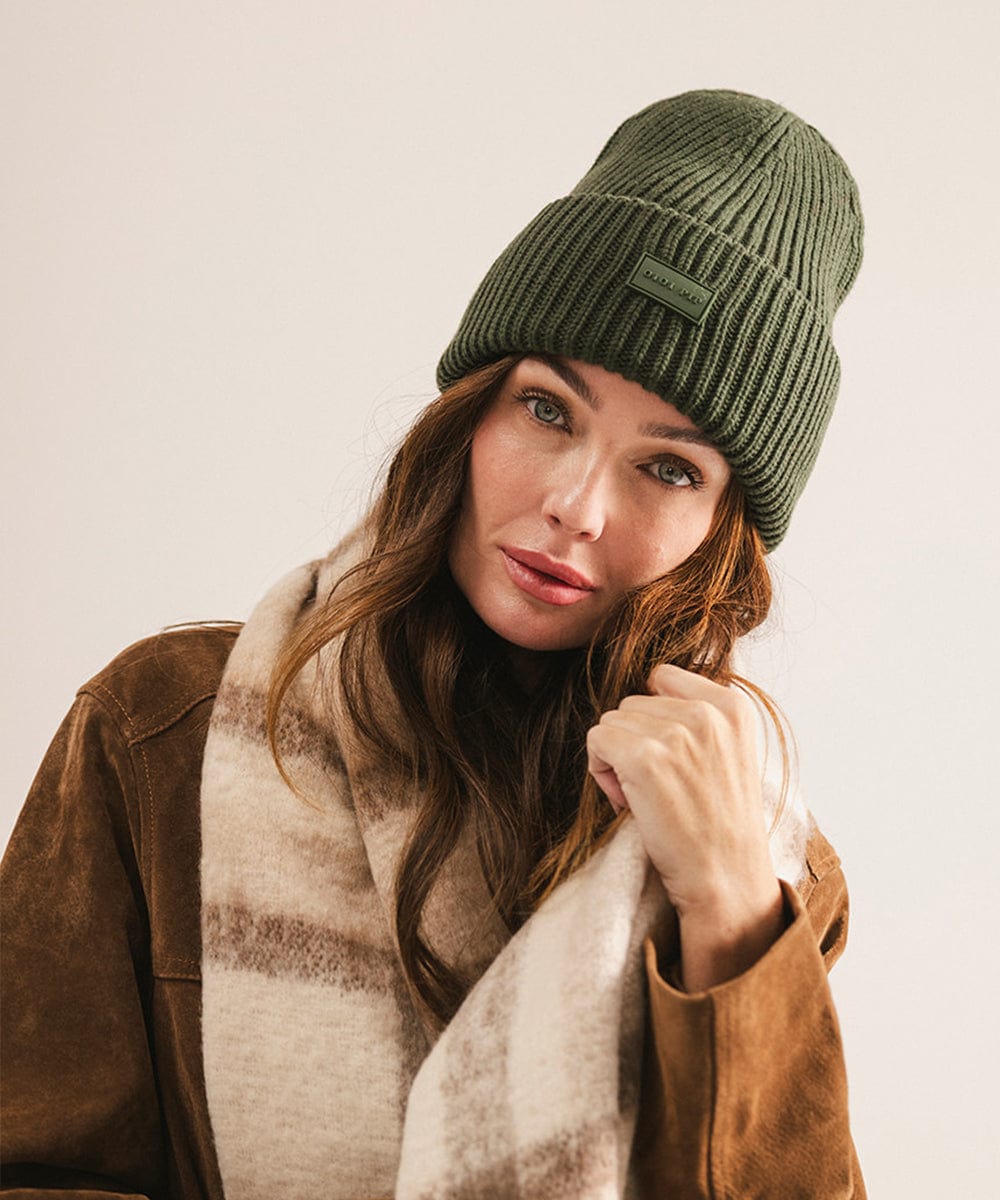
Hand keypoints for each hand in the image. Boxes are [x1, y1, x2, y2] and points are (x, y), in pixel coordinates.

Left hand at [586, 663, 784, 989]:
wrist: (727, 878)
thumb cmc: (719, 823)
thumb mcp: (729, 752)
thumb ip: (697, 716)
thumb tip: (642, 694)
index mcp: (733, 706)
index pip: (662, 677)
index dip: (654, 718)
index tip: (670, 756)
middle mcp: (707, 712)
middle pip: (632, 703)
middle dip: (633, 740)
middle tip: (658, 786)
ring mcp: (677, 734)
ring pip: (610, 721)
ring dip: (616, 757)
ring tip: (646, 795)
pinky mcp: (645, 759)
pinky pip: (596, 740)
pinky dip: (600, 771)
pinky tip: (628, 801)